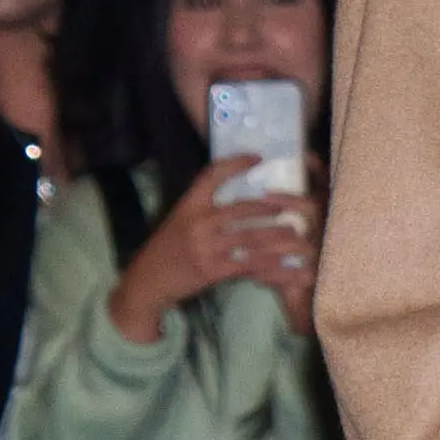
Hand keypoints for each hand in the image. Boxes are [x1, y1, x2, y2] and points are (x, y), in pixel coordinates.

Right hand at [106, 156, 320, 341]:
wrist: (147, 282)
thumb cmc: (167, 249)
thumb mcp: (179, 221)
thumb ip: (204, 210)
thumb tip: (235, 196)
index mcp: (188, 205)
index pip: (211, 175)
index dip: (235, 163)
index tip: (257, 156)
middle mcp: (197, 223)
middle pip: (240, 208)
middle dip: (268, 207)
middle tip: (287, 206)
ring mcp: (205, 247)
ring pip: (250, 237)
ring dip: (276, 235)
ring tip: (293, 232)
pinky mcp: (212, 270)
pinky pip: (247, 264)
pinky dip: (268, 264)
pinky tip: (283, 262)